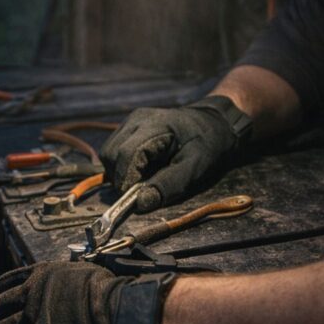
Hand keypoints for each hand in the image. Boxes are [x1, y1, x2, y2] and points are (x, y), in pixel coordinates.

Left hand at [0, 262, 125, 323]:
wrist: (130, 314)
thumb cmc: (118, 297)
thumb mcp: (85, 276)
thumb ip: (65, 282)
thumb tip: (65, 291)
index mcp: (45, 273)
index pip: (5, 283)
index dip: (0, 300)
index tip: (2, 311)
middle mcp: (34, 291)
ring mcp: (35, 316)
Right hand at [100, 96, 251, 210]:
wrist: (215, 123)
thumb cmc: (208, 145)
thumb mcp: (195, 167)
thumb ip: (169, 185)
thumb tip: (140, 204)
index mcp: (155, 125)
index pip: (125, 155)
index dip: (126, 181)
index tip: (136, 199)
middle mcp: (137, 120)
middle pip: (111, 154)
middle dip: (122, 177)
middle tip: (143, 189)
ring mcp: (131, 121)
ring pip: (108, 153)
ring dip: (120, 172)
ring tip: (146, 177)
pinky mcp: (129, 127)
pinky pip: (114, 150)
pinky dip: (123, 165)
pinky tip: (143, 167)